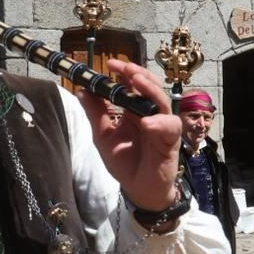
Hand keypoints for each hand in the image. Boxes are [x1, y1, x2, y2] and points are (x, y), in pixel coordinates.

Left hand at [78, 60, 181, 211]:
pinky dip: (160, 122)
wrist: (138, 189)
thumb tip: (81, 90)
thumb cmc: (125, 162)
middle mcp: (150, 113)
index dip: (124, 72)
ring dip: (150, 89)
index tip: (110, 64)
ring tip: (137, 81)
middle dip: (138, 74)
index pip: (132, 84)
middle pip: (150, 86)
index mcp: (133, 110)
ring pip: (163, 100)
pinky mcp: (171, 140)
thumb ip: (95, 114)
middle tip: (125, 68)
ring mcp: (162, 125)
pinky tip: (147, 122)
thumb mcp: (103, 136)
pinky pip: (170, 126)